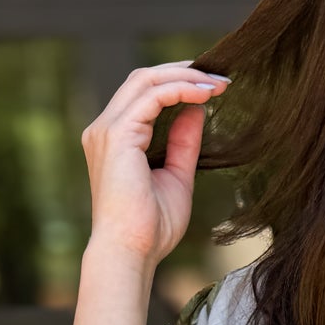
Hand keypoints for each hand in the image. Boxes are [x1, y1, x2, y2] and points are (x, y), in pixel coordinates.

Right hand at [80, 59, 230, 270]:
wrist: (132, 252)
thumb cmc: (152, 227)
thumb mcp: (177, 177)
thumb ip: (183, 143)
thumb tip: (196, 110)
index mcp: (116, 140)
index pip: (143, 95)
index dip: (178, 83)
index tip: (214, 87)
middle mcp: (104, 129)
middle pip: (142, 79)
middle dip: (183, 72)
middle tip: (220, 76)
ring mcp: (107, 130)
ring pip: (145, 81)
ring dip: (186, 77)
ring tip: (218, 83)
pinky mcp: (117, 135)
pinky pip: (152, 96)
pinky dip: (181, 90)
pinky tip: (206, 94)